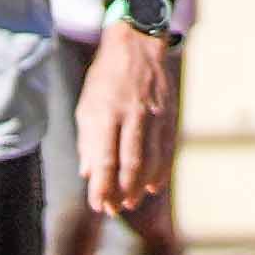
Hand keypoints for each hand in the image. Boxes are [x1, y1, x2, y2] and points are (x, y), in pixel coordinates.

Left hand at [81, 23, 179, 219]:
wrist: (137, 46)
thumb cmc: (105, 79)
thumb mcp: (86, 106)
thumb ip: (87, 141)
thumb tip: (88, 174)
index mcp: (106, 113)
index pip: (104, 160)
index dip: (102, 187)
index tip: (98, 205)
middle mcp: (132, 116)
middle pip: (131, 165)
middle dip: (122, 192)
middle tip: (114, 209)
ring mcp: (154, 116)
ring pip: (152, 161)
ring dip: (141, 186)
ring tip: (130, 200)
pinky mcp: (169, 116)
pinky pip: (166, 150)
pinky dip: (161, 171)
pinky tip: (153, 185)